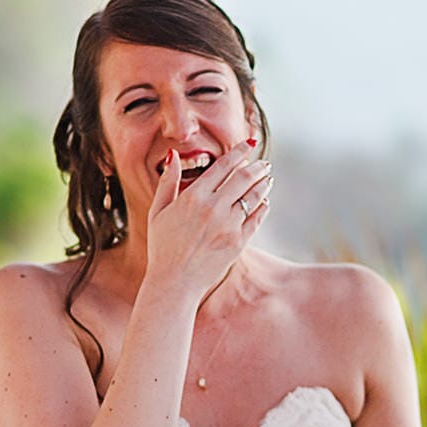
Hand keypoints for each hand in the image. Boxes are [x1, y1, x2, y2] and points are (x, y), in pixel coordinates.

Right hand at [143, 138, 272, 295]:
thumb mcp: (158, 211)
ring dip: (263, 184)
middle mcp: (214, 208)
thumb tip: (174, 156)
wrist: (174, 281)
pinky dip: (263, 207)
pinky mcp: (238, 242)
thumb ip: (168, 182)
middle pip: (243, 178)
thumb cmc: (162, 246)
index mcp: (194, 197)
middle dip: (256, 166)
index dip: (238, 152)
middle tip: (263, 163)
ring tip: (267, 177)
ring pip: (254, 196)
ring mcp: (229, 226)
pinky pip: (256, 219)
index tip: (248, 145)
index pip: (223, 166)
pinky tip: (265, 202)